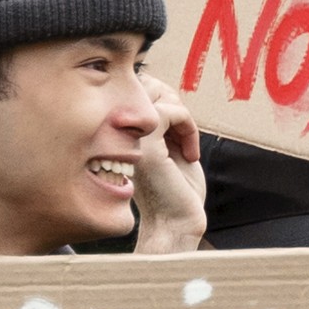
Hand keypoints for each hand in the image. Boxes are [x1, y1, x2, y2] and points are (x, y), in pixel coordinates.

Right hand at [132, 86, 209, 254]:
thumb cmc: (177, 191)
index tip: (181, 130)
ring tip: (188, 144)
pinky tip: (191, 154)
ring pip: (156, 94)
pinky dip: (188, 126)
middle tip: (186, 133)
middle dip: (174, 101)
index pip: (137, 88)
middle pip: (145, 84)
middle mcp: (117, 133)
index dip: (165, 98)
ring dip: (183, 115)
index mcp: (121, 133)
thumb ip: (166, 118)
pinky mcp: (143, 146)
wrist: (177, 224)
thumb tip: (165, 89)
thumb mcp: (172, 145)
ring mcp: (127, 138)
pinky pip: (167, 112)